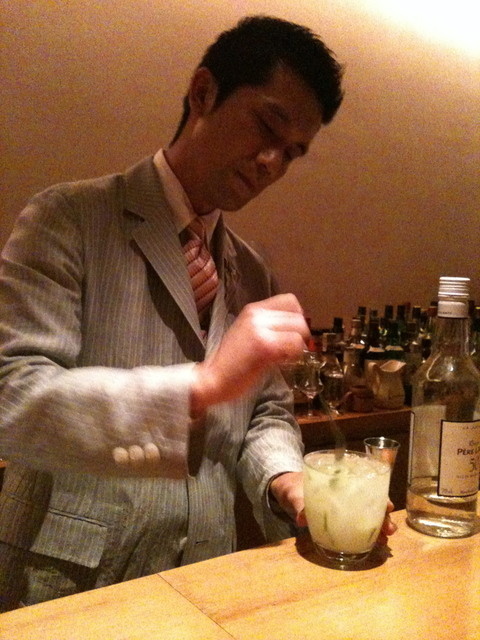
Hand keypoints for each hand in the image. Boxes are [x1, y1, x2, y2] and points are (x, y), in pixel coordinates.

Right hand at [190, 293, 309, 414]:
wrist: (212, 379)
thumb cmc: (231, 362)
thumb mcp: (247, 332)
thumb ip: (267, 326)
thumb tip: (294, 327)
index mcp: (253, 310)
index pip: (290, 300)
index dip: (297, 317)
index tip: (291, 332)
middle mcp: (257, 315)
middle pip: (299, 315)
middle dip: (300, 334)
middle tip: (289, 349)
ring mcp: (261, 329)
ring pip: (300, 329)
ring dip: (298, 345)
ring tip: (285, 356)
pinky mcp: (265, 346)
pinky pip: (295, 344)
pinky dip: (294, 355)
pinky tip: (282, 362)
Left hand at [270, 472, 397, 544]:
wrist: (286, 491)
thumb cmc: (294, 486)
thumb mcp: (295, 493)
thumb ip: (299, 505)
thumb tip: (301, 519)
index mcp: (340, 483)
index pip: (366, 486)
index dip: (379, 496)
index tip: (388, 507)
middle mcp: (346, 495)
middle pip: (371, 504)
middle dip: (384, 517)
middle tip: (390, 530)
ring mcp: (344, 509)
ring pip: (367, 517)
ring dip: (378, 528)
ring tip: (384, 540)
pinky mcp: (338, 523)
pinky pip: (355, 528)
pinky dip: (366, 536)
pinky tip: (374, 545)